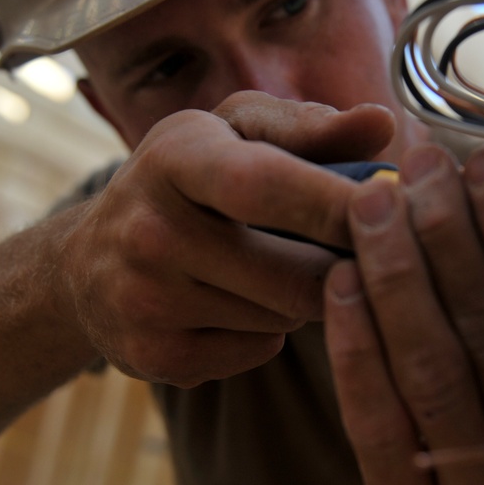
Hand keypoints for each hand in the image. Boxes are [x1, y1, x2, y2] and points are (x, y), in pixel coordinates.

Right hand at [52, 91, 393, 385]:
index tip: (398, 215)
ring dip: (301, 299)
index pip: (269, 186)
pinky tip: (234, 305)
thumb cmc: (184, 184)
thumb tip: (382, 125)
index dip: (339, 206)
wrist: (85, 265)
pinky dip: (265, 331)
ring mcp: (146, 303)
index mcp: (175, 160)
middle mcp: (150, 232)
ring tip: (268, 269)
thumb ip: (309, 128)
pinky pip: (258, 351)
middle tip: (347, 252)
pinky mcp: (156, 359)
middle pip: (297, 277)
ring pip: (284, 317)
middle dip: (338, 268)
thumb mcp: (232, 135)